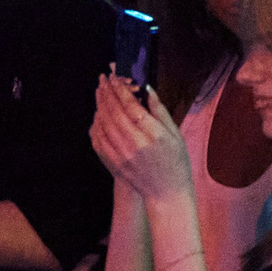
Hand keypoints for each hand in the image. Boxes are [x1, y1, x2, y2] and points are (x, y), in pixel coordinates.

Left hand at [89, 71, 194, 202]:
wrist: (166, 193)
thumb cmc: (176, 162)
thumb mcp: (176, 135)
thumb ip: (160, 111)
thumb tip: (147, 89)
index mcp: (153, 134)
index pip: (131, 106)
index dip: (120, 90)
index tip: (115, 77)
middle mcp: (135, 144)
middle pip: (114, 112)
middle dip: (107, 93)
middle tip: (103, 79)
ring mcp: (121, 155)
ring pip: (104, 125)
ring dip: (99, 106)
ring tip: (99, 91)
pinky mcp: (114, 163)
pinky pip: (99, 141)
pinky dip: (95, 126)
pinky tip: (97, 116)